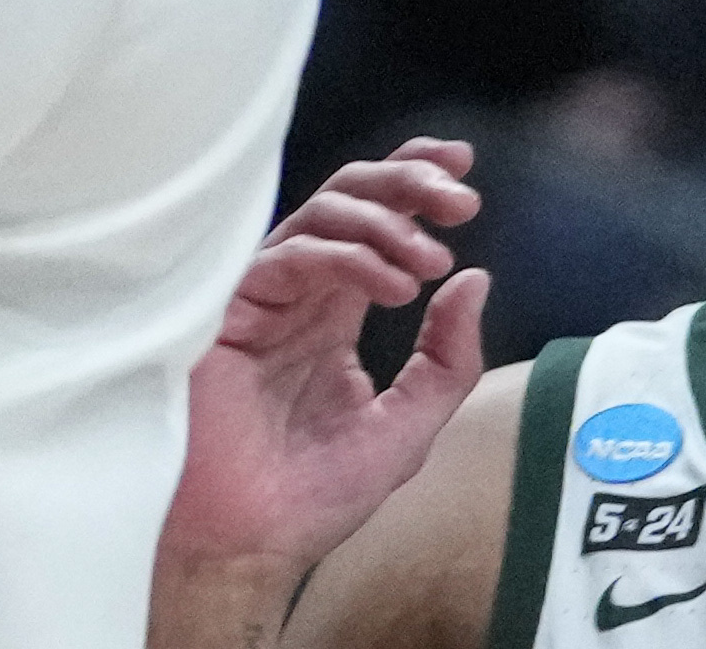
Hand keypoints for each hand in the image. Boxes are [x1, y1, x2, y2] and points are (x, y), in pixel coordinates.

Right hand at [163, 140, 487, 605]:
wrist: (252, 539)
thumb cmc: (313, 494)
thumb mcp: (409, 425)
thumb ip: (447, 359)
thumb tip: (476, 279)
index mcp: (334, 312)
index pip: (373, 226)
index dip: (410, 182)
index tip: (462, 166)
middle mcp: (299, 293)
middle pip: (346, 202)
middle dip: (404, 185)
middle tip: (459, 200)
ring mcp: (263, 297)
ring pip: (318, 215)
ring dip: (383, 223)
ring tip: (430, 259)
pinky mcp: (229, 308)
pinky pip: (289, 257)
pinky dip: (345, 258)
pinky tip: (393, 285)